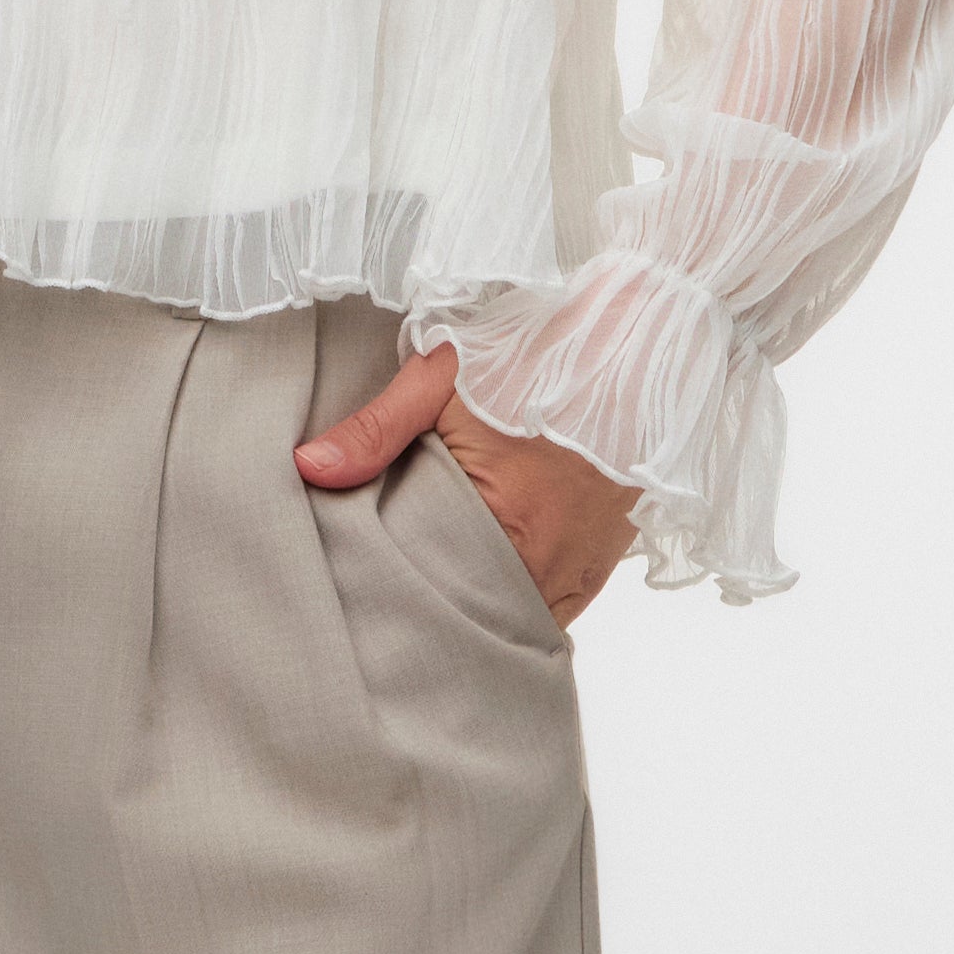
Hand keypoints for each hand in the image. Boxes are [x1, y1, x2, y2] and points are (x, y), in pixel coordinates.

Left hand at [292, 340, 632, 619]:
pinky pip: (553, 605)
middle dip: (437, 612)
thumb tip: (309, 467)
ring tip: (436, 592)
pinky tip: (488, 575)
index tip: (368, 601)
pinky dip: (518, 594)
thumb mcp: (446, 377)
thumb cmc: (542, 351)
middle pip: (477, 617)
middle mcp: (554, 562)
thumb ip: (376, 429)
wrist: (645, 337)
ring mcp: (585, 568)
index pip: (438, 597)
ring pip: (516, 616)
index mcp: (509, 522)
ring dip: (480, 606)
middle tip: (390, 606)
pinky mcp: (605, 562)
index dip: (401, 602)